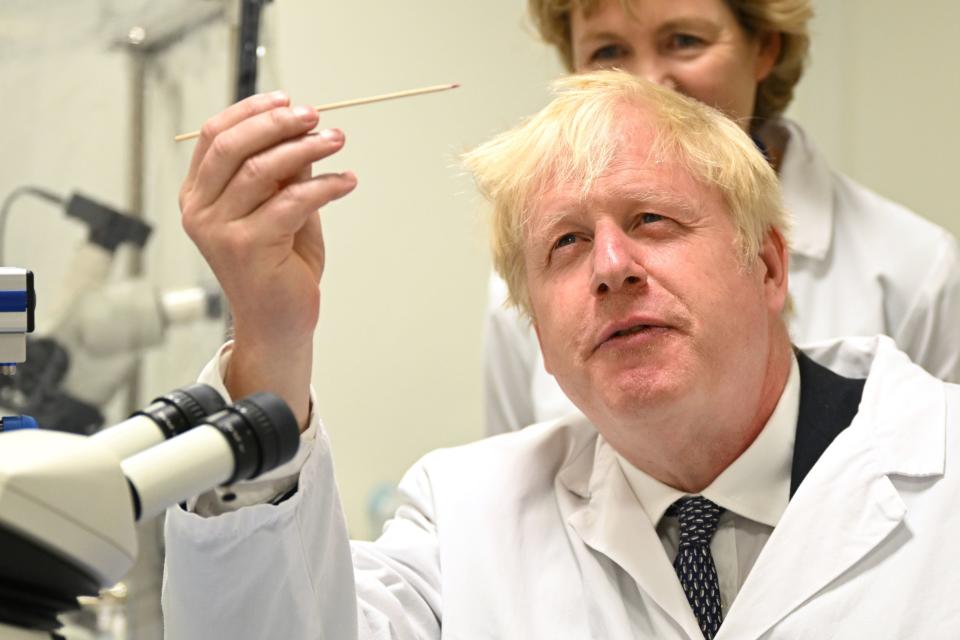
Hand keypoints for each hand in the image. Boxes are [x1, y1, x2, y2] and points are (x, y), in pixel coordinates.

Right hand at [179, 91, 356, 427]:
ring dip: (306, 149)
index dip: (251, 112)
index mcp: (198, 195)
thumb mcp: (279, 207)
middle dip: (278, 124)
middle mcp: (199, 211)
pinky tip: (347, 181)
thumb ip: (283, 172)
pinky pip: (291, 202)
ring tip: (337, 140)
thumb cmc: (279, 265)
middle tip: (316, 117)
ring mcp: (219, 230)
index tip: (288, 100)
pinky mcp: (248, 248)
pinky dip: (325, 186)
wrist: (278, 322)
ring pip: (262, 170)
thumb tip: (302, 129)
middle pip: (232, 146)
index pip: (214, 136)